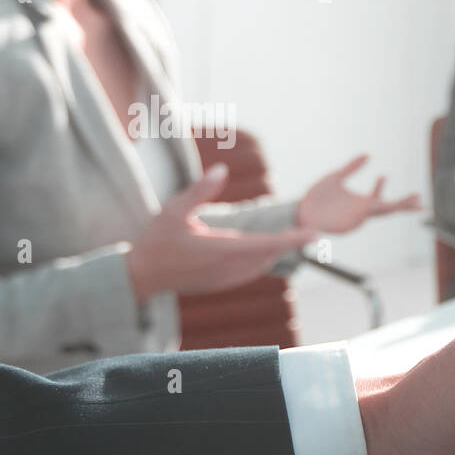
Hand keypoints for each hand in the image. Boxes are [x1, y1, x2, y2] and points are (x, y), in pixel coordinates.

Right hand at [126, 164, 316, 303]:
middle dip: (288, 241)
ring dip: (273, 250)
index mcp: (220, 249)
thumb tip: (222, 169)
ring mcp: (227, 280)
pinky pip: (251, 271)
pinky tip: (259, 247)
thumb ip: (200, 191)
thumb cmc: (156, 241)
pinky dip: (260, 258)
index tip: (314, 234)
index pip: (266, 244)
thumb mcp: (173, 210)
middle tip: (308, 229)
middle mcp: (228, 268)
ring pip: (263, 264)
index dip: (292, 239)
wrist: (141, 277)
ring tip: (291, 236)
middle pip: (270, 254)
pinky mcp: (223, 285)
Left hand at [297, 154, 420, 233]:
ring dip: (395, 208)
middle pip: (389, 209)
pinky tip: (376, 202)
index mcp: (361, 203)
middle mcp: (362, 212)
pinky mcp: (348, 224)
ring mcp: (356, 219)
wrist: (301, 211)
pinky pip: (362, 216)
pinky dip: (372, 208)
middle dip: (404, 205)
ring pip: (380, 214)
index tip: (384, 176)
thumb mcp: (335, 177)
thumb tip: (368, 155)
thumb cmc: (318, 197)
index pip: (381, 198)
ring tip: (412, 204)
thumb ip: (351, 167)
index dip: (386, 190)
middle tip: (421, 203)